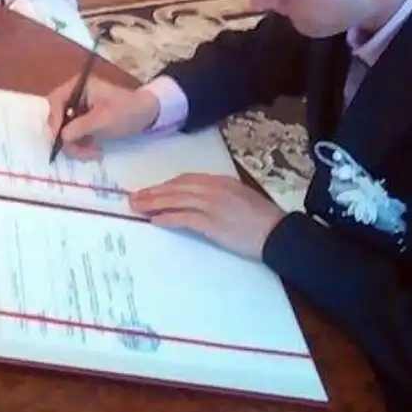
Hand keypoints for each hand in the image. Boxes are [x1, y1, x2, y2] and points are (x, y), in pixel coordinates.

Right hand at [46, 76, 158, 158]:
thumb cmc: (126, 111)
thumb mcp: (103, 120)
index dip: (55, 121)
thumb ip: (80, 127)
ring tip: (92, 153)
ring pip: (65, 129)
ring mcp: (79, 108)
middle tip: (77, 152)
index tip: (60, 139)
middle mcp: (75, 95)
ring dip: (75, 144)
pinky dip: (81, 144)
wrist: (147, 114)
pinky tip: (94, 151)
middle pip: (58, 117)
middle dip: (66, 137)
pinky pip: (74, 134)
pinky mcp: (84, 120)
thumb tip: (61, 136)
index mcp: (78, 86)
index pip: (56, 102)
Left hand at [130, 174, 283, 258]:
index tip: (150, 189)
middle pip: (176, 188)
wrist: (277, 232)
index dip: (165, 185)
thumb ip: (218, 194)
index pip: (185, 180)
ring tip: (138, 208)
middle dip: (153, 192)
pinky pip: (185, 218)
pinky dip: (168, 218)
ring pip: (176, 200)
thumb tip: (197, 198)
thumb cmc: (261, 217)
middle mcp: (213, 189)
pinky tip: (155, 221)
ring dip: (154, 204)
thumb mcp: (239, 196)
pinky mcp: (212, 224)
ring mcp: (212, 205)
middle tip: (134, 197)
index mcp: (220, 181)